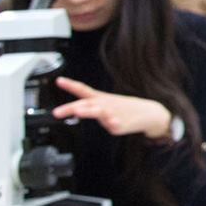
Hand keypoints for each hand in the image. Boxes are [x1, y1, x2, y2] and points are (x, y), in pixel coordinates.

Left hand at [50, 78, 174, 138]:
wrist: (148, 113)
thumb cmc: (124, 109)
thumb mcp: (106, 104)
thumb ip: (89, 107)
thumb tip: (74, 110)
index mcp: (99, 99)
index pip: (82, 90)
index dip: (70, 85)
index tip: (59, 81)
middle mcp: (103, 105)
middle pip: (85, 104)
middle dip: (71, 108)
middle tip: (57, 112)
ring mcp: (111, 114)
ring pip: (98, 112)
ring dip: (88, 111)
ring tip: (79, 112)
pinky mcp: (119, 125)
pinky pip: (115, 124)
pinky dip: (114, 123)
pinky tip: (114, 123)